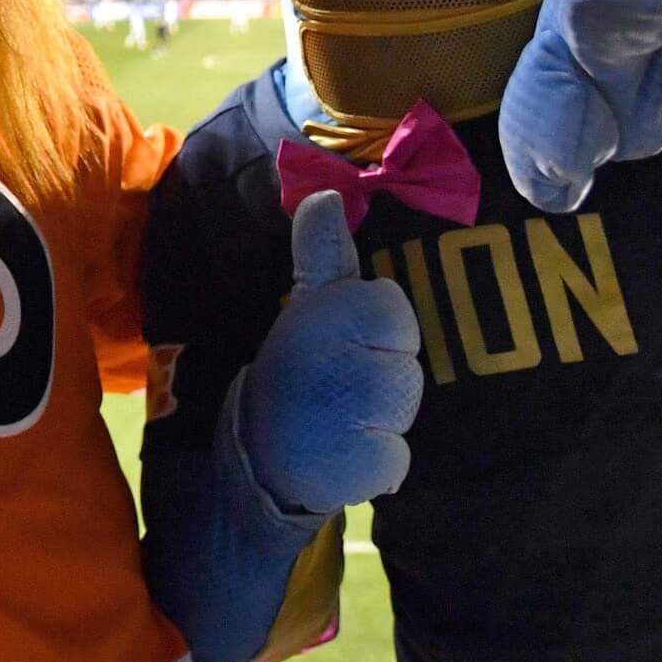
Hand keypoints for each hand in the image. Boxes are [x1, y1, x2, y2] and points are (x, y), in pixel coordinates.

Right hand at [236, 190, 422, 516]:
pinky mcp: (364, 466)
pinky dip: (377, 460)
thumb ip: (324, 254)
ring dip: (381, 418)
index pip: (391, 304)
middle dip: (381, 370)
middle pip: (406, 357)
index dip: (372, 326)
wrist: (255, 456)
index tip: (337, 339)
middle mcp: (340, 359)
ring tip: (340, 417)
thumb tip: (327, 195)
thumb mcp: (305, 308)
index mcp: (327, 313)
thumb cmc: (294, 370)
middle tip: (336, 382)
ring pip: (404, 404)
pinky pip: (398, 457)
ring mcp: (353, 417)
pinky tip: (343, 451)